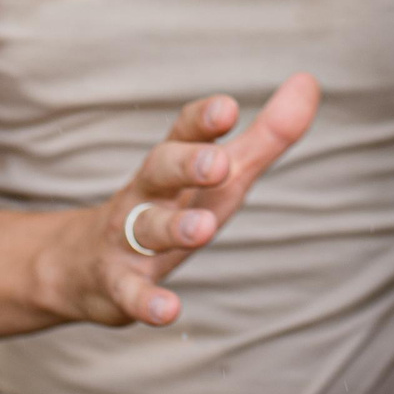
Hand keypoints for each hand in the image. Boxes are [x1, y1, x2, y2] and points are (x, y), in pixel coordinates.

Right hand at [42, 74, 318, 327]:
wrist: (84, 264)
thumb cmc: (172, 207)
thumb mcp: (220, 174)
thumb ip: (267, 134)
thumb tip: (309, 82)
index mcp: (172, 163)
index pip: (183, 131)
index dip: (202, 120)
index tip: (227, 107)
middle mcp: (147, 193)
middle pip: (160, 169)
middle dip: (186, 164)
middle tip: (218, 164)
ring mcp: (128, 239)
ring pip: (147, 228)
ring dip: (173, 228)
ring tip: (203, 230)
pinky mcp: (118, 284)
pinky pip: (130, 292)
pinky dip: (146, 301)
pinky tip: (169, 311)